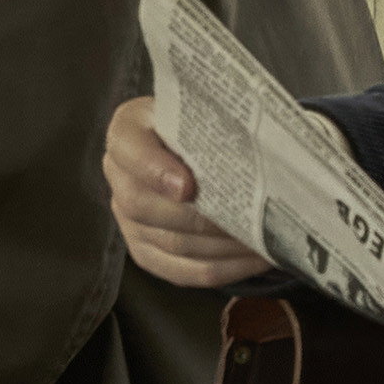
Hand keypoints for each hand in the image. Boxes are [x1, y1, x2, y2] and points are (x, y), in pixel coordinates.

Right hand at [103, 95, 268, 286]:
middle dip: (201, 218)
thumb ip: (210, 126)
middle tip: (248, 219)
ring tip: (264, 240)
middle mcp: (118, 177)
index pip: (129, 151)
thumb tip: (246, 161)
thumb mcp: (201, 112)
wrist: (195, 150)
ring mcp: (128, 219)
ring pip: (171, 243)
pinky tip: (255, 259)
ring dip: (222, 246)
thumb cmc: (203, 129)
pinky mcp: (145, 252)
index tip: (188, 187)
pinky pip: (182, 272)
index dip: (155, 172)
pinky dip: (224, 270)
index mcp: (127, 133)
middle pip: (143, 206)